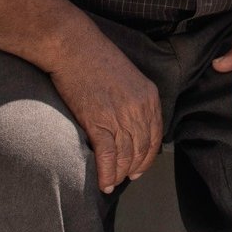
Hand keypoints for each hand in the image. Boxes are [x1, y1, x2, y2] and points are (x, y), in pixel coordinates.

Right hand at [45, 27, 162, 193]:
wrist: (75, 48)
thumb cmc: (97, 58)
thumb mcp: (129, 77)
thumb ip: (135, 100)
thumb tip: (132, 125)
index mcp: (149, 96)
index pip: (156, 135)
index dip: (148, 156)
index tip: (140, 167)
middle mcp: (139, 108)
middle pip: (142, 149)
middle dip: (135, 168)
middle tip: (126, 178)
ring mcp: (120, 117)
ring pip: (126, 156)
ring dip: (119, 174)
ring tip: (112, 183)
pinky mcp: (98, 123)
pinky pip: (108, 157)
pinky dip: (106, 174)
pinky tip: (104, 183)